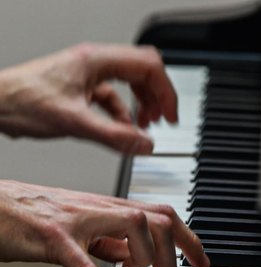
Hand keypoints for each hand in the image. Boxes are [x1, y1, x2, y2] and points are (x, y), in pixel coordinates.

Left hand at [0, 43, 177, 153]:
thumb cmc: (21, 101)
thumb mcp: (74, 122)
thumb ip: (115, 136)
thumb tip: (146, 145)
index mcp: (97, 60)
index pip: (149, 67)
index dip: (166, 92)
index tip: (171, 115)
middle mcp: (95, 62)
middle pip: (143, 71)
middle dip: (158, 96)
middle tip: (165, 120)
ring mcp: (88, 74)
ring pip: (129, 82)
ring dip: (142, 103)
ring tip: (147, 124)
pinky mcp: (81, 87)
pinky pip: (113, 95)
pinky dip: (123, 112)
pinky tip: (122, 128)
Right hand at [0, 179, 209, 266]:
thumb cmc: (32, 215)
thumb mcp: (80, 226)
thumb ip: (109, 240)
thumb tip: (135, 256)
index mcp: (107, 206)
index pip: (161, 214)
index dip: (189, 237)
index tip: (201, 262)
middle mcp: (99, 208)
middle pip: (159, 220)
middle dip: (176, 254)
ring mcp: (78, 221)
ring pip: (135, 230)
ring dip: (148, 263)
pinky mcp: (53, 239)